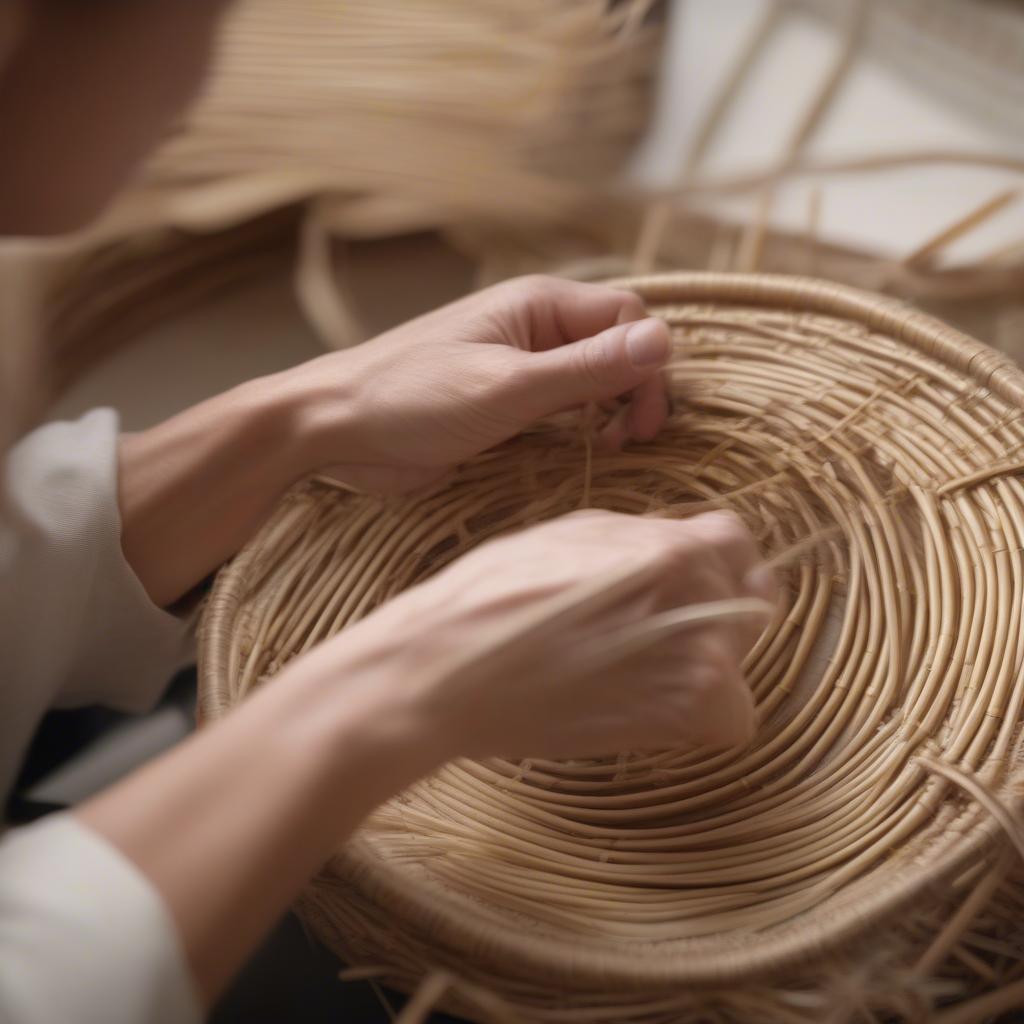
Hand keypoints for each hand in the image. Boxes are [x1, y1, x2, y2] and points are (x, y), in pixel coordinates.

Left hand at [286, 275, 671, 493]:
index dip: (648, 366)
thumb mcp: (508, 386)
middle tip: (628, 441)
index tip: (643, 424)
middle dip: (633, 389)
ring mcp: (515, 367)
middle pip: (613, 348)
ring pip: (588, 380)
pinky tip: (578, 452)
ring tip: (607, 448)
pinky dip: (578, 428)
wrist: (331, 428)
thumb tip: (663, 341)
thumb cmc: (412, 399)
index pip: (627, 318)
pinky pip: (557, 408)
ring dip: (608, 410)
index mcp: (538, 305)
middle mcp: (533, 330)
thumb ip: (585, 368)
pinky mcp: (499, 405)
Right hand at [292, 509, 776, 759]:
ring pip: (739, 657)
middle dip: (713, 603)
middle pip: (748, 599)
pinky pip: (731, 715)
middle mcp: (701, 603)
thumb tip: (684, 547)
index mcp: (675, 548)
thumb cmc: (496, 593)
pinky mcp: (682, 720)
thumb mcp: (574, 533)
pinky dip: (703, 712)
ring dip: (705, 658)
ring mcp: (698, 667)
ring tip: (640, 663)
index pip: (736, 542)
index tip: (689, 573)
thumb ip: (645, 538)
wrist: (453, 672)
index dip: (710, 555)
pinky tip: (651, 700)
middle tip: (656, 622)